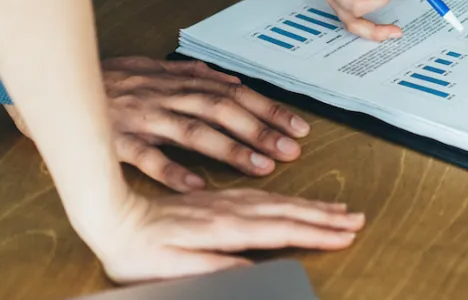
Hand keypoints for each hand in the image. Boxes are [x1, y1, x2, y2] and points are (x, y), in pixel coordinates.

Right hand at [6, 57, 311, 192]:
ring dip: (230, 149)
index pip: (235, 93)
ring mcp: (141, 116)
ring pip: (192, 131)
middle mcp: (166, 96)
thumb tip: (230, 78)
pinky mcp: (115, 138)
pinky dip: (171, 170)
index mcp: (178, 82)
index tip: (300, 127)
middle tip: (291, 151)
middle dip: (260, 129)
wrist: (55, 81)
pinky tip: (197, 185)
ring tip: (260, 166)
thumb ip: (192, 75)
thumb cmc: (109, 79)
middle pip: (222, 110)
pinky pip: (145, 156)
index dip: (269, 109)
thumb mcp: (153, 69)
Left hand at [91, 189, 364, 282]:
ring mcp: (226, 202)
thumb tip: (255, 271)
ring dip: (312, 205)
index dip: (316, 232)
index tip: (345, 234)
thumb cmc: (134, 250)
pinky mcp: (218, 200)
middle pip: (288, 211)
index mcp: (223, 229)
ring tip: (339, 209)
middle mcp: (230, 210)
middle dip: (325, 216)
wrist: (111, 215)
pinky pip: (264, 196)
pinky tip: (298, 202)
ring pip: (279, 201)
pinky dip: (289, 199)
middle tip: (357, 219)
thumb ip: (215, 269)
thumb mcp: (170, 269)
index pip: (280, 230)